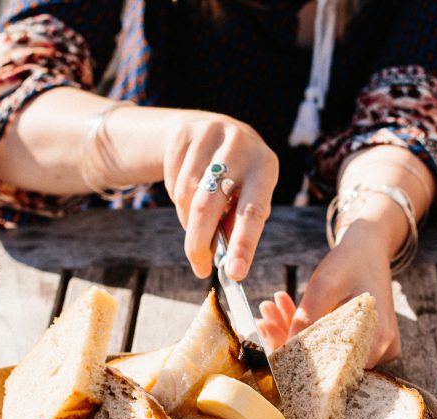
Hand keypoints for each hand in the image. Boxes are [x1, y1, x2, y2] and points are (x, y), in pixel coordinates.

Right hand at [162, 111, 278, 280]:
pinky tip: (188, 193)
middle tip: (200, 268)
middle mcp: (240, 146)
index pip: (252, 211)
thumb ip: (237, 225)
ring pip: (186, 195)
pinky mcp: (183, 132)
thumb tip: (227, 264)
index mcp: (265, 166)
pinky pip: (171, 181)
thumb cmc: (237, 177)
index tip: (235, 273)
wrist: (211, 127)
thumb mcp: (248, 196)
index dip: (243, 244)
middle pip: (209, 204)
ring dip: (188, 220)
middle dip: (200, 242)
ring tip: (198, 222)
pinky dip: (177, 199)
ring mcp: (209, 134)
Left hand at [258, 232, 400, 366]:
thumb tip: (284, 350)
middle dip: (290, 343)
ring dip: (296, 336)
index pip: (330, 365)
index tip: (267, 334)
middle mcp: (382, 352)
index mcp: (377, 339)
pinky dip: (310, 333)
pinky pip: (334, 346)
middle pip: (327, 362)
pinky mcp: (368, 347)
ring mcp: (378, 351)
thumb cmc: (349, 263)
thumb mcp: (324, 285)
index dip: (294, 357)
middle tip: (263, 321)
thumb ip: (307, 317)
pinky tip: (286, 313)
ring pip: (327, 354)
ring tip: (270, 310)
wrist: (369, 251)